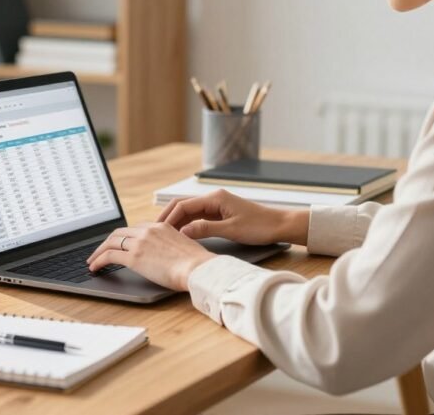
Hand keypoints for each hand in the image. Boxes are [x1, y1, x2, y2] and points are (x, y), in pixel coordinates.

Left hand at [86, 223, 216, 290]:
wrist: (198, 268)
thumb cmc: (197, 263)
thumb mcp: (184, 247)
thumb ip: (172, 246)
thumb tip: (169, 257)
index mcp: (161, 226)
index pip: (136, 228)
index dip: (124, 237)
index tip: (119, 244)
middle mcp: (148, 230)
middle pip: (120, 233)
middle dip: (107, 242)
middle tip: (100, 252)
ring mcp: (140, 242)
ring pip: (111, 242)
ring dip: (99, 251)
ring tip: (93, 261)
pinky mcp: (134, 257)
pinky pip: (109, 255)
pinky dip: (98, 260)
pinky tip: (95, 267)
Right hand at [157, 189, 307, 245]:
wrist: (279, 226)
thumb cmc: (259, 226)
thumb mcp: (231, 230)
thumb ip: (205, 229)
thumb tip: (183, 231)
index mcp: (215, 198)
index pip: (184, 205)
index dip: (169, 217)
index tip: (158, 230)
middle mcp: (214, 198)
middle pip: (183, 206)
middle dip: (168, 217)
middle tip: (154, 232)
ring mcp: (217, 206)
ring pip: (190, 212)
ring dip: (177, 222)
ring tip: (164, 235)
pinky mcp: (220, 214)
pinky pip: (198, 217)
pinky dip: (188, 225)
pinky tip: (181, 235)